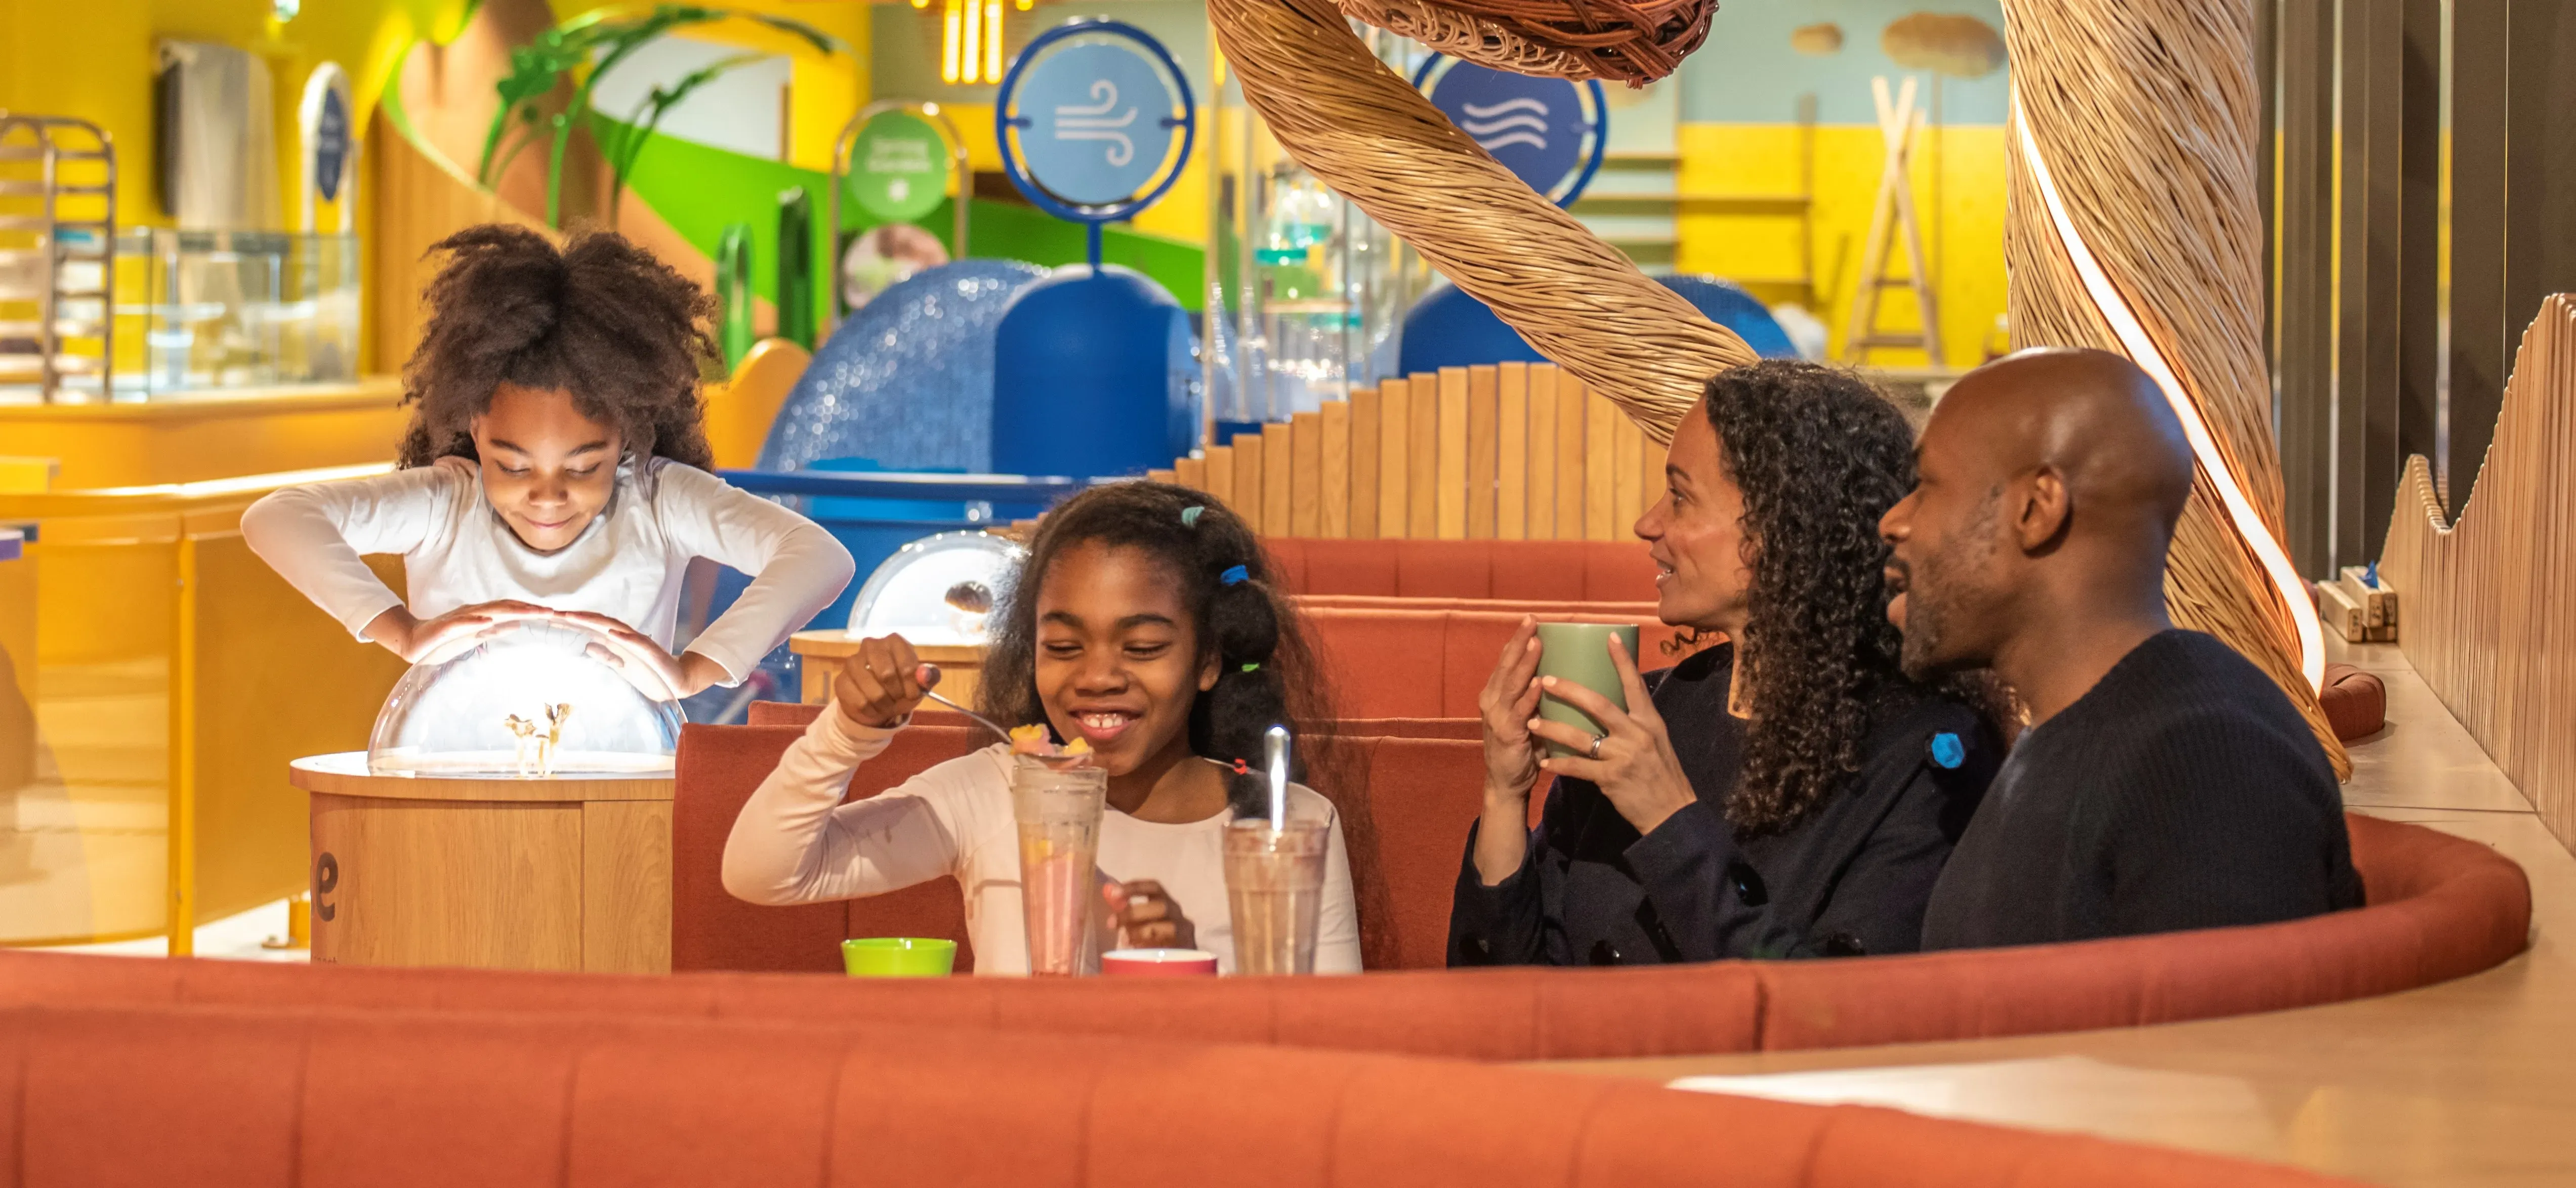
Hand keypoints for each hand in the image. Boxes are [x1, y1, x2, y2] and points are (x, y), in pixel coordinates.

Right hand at [364, 599, 550, 663]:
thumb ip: (495, 630)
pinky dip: (475, 620)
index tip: (554, 615)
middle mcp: (473, 613)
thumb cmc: (445, 640)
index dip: (532, 611)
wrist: (413, 642)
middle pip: (505, 608)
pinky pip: (461, 623)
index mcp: (482, 615)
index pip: (511, 611)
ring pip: (487, 612)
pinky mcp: (444, 628)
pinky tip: (487, 620)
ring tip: (529, 612)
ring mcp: (459, 619)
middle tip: (551, 612)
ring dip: (509, 611)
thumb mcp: (475, 637)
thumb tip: (517, 625)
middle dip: (528, 609)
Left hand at [552, 609, 720, 697]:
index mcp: (616, 641)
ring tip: (573, 616)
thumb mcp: (620, 667)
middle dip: (574, 618)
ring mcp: (638, 643)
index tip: (547, 620)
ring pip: (613, 627)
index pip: (589, 628)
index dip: (569, 623)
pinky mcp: (652, 652)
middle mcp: (625, 637)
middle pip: (596, 623)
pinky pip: (637, 642)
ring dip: (593, 621)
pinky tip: (610, 632)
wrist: (677, 683)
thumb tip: (588, 646)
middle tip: (550, 614)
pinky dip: (624, 636)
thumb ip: (605, 656)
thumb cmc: (648, 675)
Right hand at [832, 634, 927, 729]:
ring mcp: (852, 662)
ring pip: (874, 692)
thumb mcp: (921, 683)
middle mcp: (871, 645)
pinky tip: (873, 708)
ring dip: (885, 705)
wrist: (879, 702)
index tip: (913, 694)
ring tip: (886, 704)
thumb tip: (923, 675)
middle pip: (887, 675)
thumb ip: (929, 676)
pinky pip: (860, 703)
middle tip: (898, 698)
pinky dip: (872, 711)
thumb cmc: (903, 687)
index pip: (907, 667)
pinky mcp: (841, 681)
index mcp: (894, 641)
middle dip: (897, 694)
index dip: (913, 686)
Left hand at [1103, 879, 1194, 949]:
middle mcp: (1177, 913)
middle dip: (1135, 913)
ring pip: (1169, 927)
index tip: (1114, 892)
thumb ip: (1125, 907)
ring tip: (1124, 940)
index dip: (1135, 887)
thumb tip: (1107, 891)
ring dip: (1143, 932)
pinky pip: (1171, 947)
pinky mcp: (1188, 949)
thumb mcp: (1139, 920)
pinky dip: (1153, 947)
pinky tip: (1138, 950)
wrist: (1177, 959)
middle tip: (1111, 923)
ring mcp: (1185, 932)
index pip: (1154, 887)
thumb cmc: (1152, 936)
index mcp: (1165, 901)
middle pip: (1161, 907)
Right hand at [1477, 616, 1546, 803]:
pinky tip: (1539, 683)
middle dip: (1519, 641)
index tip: (1531, 619)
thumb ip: (1539, 697)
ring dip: (1525, 663)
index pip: (1506, 660)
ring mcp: (1497, 717)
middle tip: (1532, 620)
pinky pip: (1520, 711)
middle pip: (1506, 665)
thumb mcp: (1528, 715)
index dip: (1517, 639)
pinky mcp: (1507, 734)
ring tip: (1536, 642)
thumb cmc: (1523, 746)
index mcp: (1496, 693)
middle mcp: (1492, 700)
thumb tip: (1571, 674)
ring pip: (1512, 684)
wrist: (1507, 782)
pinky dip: (1529, 696)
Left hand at [1526, 633, 1697, 835]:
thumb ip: (1635, 721)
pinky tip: (1544, 763)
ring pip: (1581, 737)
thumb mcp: (1656, 740)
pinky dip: (1560, 765)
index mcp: (1649, 720)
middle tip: (1544, 680)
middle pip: (1599, 704)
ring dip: (1553, 729)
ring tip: (1531, 723)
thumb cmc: (1661, 773)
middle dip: (1569, 690)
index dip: (1621, 660)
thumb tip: (1612, 700)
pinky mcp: (1612, 779)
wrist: (1672, 813)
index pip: (1634, 684)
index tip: (1608, 635)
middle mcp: (1637, 734)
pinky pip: (1579, 768)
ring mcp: (1624, 757)